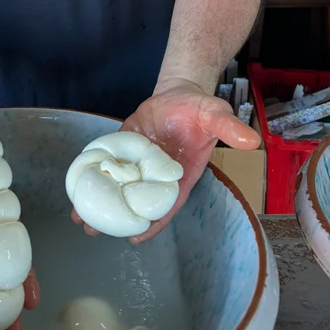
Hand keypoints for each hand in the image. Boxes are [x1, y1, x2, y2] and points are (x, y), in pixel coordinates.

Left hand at [72, 80, 260, 243]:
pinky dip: (94, 174)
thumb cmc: (199, 109)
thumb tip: (252, 140)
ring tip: (78, 217)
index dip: (152, 223)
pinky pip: (107, 164)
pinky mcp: (122, 146)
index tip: (135, 238)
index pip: (165, 205)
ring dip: (100, 201)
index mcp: (180, 176)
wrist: (180, 91)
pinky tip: (76, 185)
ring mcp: (137, 161)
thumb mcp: (215, 114)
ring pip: (118, 187)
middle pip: (135, 202)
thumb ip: (229, 127)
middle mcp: (155, 174)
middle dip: (116, 218)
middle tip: (93, 230)